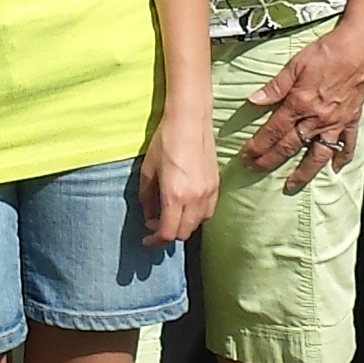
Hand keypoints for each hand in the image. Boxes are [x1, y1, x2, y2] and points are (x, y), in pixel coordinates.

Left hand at [138, 108, 220, 247]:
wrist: (190, 121)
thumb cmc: (165, 142)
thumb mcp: (148, 171)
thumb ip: (147, 198)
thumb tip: (149, 216)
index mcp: (175, 196)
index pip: (168, 233)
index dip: (155, 241)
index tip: (146, 239)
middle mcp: (195, 199)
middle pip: (183, 233)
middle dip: (168, 235)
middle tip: (154, 225)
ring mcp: (209, 193)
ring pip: (197, 224)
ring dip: (183, 226)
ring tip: (170, 215)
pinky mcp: (217, 185)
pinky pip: (208, 212)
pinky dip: (196, 216)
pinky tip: (186, 206)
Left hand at [240, 25, 363, 190]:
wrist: (360, 47)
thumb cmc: (328, 52)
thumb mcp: (295, 64)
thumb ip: (275, 86)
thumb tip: (254, 100)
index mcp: (300, 103)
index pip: (274, 131)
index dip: (258, 145)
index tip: (246, 156)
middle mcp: (317, 118)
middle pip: (290, 145)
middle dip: (270, 160)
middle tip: (256, 170)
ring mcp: (335, 122)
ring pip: (317, 154)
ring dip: (304, 171)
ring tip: (292, 184)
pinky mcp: (351, 120)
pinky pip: (347, 144)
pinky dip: (342, 158)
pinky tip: (336, 169)